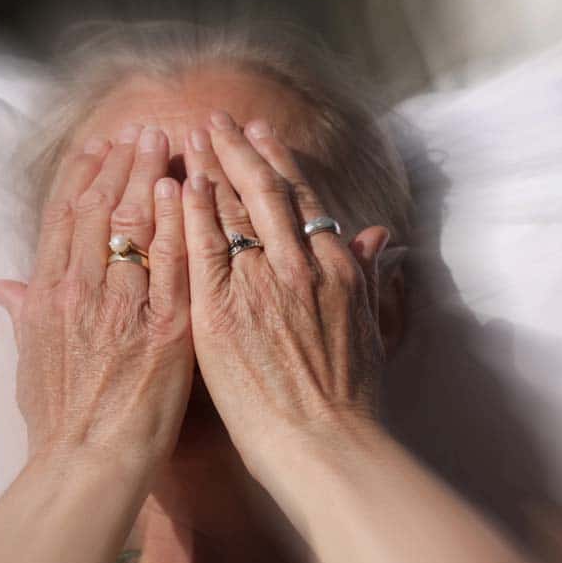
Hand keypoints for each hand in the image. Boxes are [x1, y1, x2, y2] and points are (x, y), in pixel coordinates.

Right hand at [0, 124, 192, 470]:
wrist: (86, 461)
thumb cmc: (58, 419)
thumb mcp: (29, 360)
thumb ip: (22, 314)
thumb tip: (2, 286)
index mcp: (48, 294)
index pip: (62, 217)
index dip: (81, 176)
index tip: (97, 146)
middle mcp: (82, 289)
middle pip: (99, 208)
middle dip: (120, 162)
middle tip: (140, 130)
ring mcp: (124, 303)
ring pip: (134, 222)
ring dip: (148, 175)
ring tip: (163, 141)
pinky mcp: (166, 323)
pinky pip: (172, 259)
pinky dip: (175, 219)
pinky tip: (183, 187)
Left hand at [180, 112, 389, 476]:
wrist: (327, 444)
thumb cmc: (351, 398)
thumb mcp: (371, 327)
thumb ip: (368, 275)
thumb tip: (380, 238)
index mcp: (334, 267)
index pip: (302, 198)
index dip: (278, 161)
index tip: (261, 133)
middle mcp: (298, 264)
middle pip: (265, 190)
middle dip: (239, 148)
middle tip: (218, 118)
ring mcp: (259, 283)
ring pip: (231, 208)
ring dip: (210, 166)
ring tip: (192, 136)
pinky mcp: (220, 309)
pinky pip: (203, 247)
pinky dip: (193, 211)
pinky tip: (180, 182)